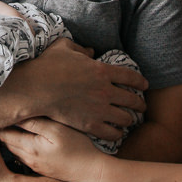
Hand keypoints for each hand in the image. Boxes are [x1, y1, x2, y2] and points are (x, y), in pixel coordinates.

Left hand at [0, 117, 108, 181]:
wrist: (92, 173)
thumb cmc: (78, 148)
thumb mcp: (58, 130)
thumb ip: (36, 122)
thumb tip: (16, 114)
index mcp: (30, 148)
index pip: (4, 133)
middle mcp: (28, 158)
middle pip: (5, 142)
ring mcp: (34, 165)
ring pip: (13, 150)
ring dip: (5, 139)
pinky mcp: (41, 168)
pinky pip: (22, 155)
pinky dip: (16, 146)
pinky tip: (17, 139)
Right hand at [7, 38, 147, 141]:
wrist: (36, 88)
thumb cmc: (48, 66)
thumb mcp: (64, 47)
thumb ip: (81, 48)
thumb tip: (90, 51)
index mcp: (102, 71)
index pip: (130, 76)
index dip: (140, 81)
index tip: (144, 85)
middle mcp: (105, 91)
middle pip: (132, 99)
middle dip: (140, 104)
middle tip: (142, 106)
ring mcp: (99, 109)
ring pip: (125, 118)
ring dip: (130, 119)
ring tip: (130, 121)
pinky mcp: (90, 124)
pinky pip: (112, 132)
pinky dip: (117, 133)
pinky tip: (117, 133)